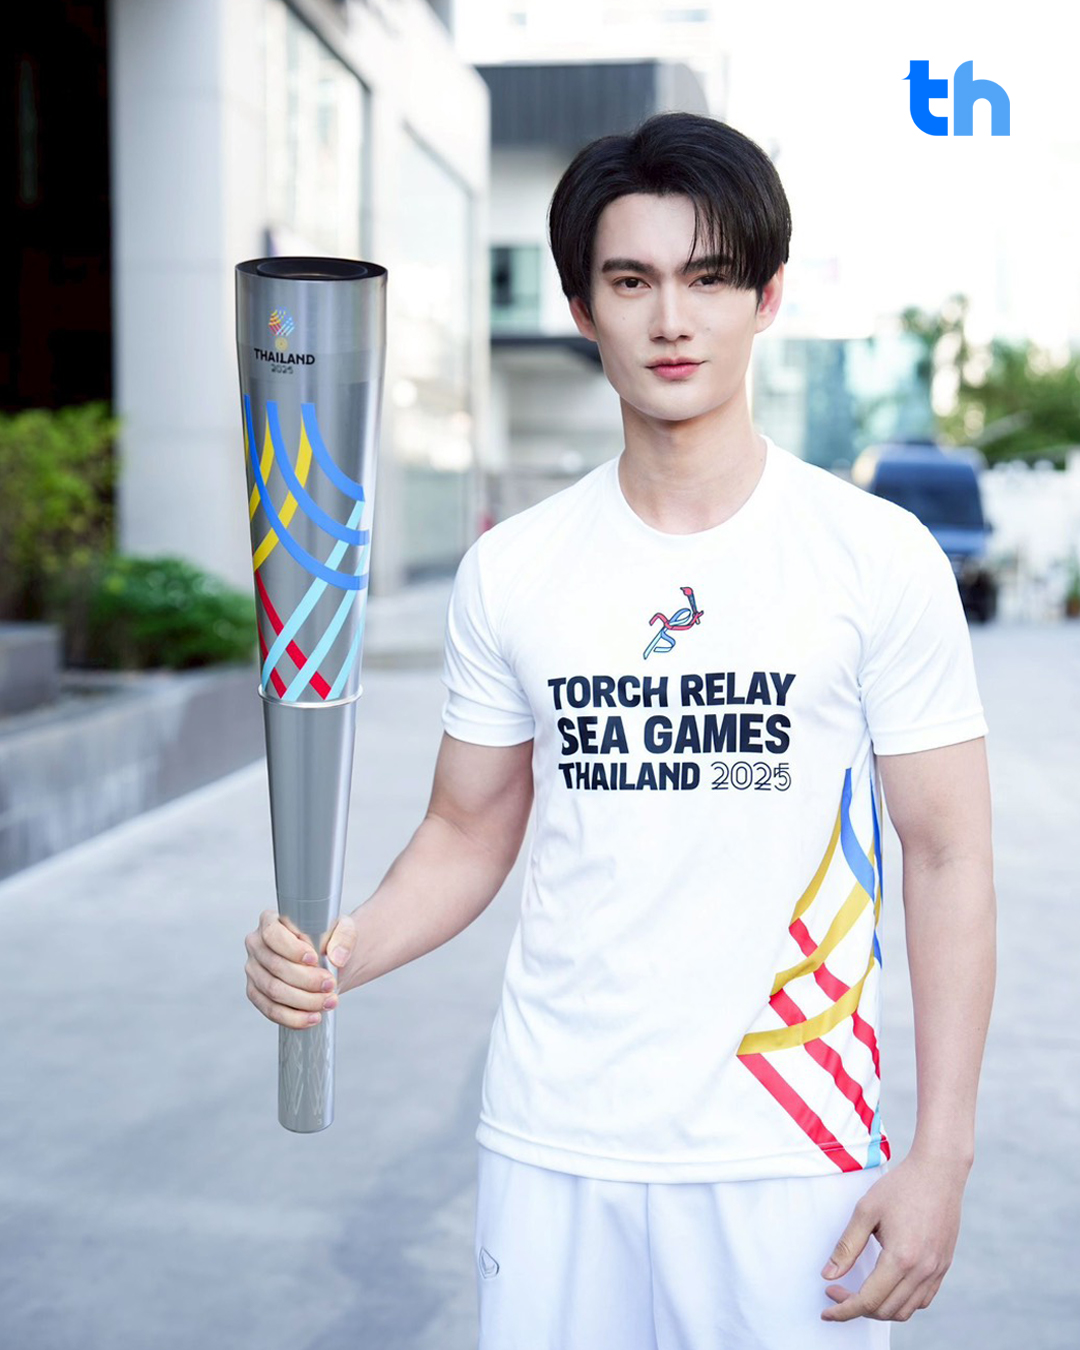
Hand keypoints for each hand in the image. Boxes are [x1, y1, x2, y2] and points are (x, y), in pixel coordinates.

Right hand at [244, 910, 357, 1027]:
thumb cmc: (331, 939)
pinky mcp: (256, 993)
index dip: (292, 949)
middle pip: (275, 966)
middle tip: (330, 984)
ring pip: (274, 991)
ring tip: (329, 1001)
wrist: (328, 960)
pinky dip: (293, 1017)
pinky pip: (270, 1010)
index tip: (314, 959)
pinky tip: (313, 1017)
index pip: (272, 934)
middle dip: (306, 980)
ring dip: (304, 1000)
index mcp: (270, 921)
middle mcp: (256, 944)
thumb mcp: (343, 930)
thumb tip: (336, 958)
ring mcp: (254, 970)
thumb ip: (344, 938)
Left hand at [819, 1152, 968, 1323]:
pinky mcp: (943, 1266)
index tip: (827, 1307)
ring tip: (859, 1292)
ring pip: (906, 1311)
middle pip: (886, 1311)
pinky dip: (902, 1302)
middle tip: (837, 1291)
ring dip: (880, 1309)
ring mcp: (936, 1271)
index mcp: (901, 1258)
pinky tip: (886, 1287)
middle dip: (857, 1309)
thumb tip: (828, 1275)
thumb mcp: (866, 1211)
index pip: (868, 1301)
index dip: (844, 1309)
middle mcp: (922, 1271)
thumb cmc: (901, 1186)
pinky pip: (922, 1299)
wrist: (939, 1172)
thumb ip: (846, 1246)